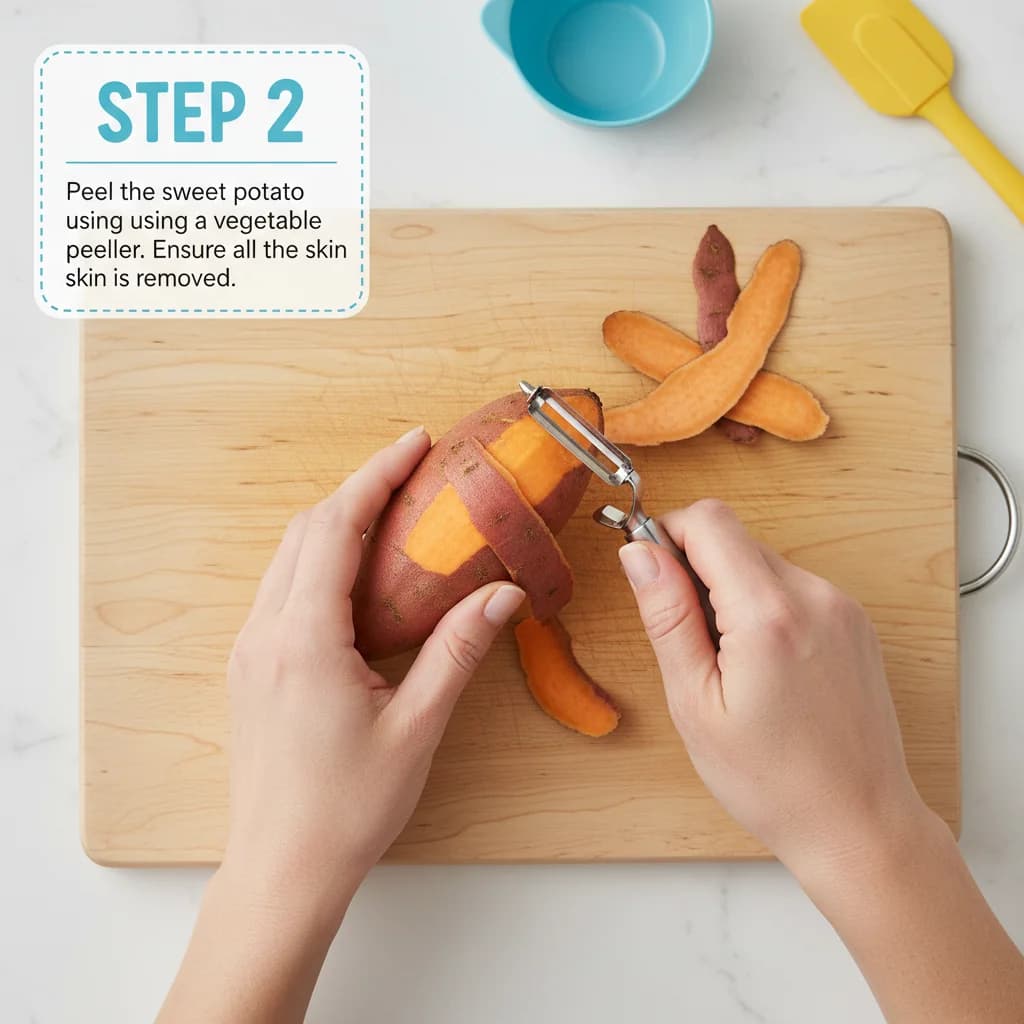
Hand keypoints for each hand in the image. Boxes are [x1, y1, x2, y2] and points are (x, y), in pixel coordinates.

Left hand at [223, 426, 524, 923]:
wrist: (281, 870)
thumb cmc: (346, 809)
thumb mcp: (416, 727)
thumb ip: (458, 651)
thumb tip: (502, 594)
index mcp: (304, 639)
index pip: (336, 528)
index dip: (376, 476)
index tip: (415, 444)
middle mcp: (266, 633)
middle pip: (306, 530)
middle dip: (359, 488)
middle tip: (413, 472)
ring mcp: (252, 650)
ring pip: (288, 556)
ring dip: (336, 522)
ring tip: (393, 512)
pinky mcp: (252, 668)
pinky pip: (283, 589)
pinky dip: (320, 560)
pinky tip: (359, 574)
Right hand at [618, 499, 927, 879]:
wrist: (858, 825)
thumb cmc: (772, 781)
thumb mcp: (695, 703)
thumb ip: (667, 616)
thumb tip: (638, 552)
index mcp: (770, 613)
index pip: (708, 520)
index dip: (666, 534)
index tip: (651, 578)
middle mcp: (816, 595)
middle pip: (734, 538)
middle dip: (695, 571)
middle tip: (687, 642)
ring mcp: (842, 607)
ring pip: (761, 562)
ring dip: (729, 592)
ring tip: (727, 665)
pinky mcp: (854, 623)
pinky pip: (792, 588)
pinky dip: (762, 608)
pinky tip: (761, 668)